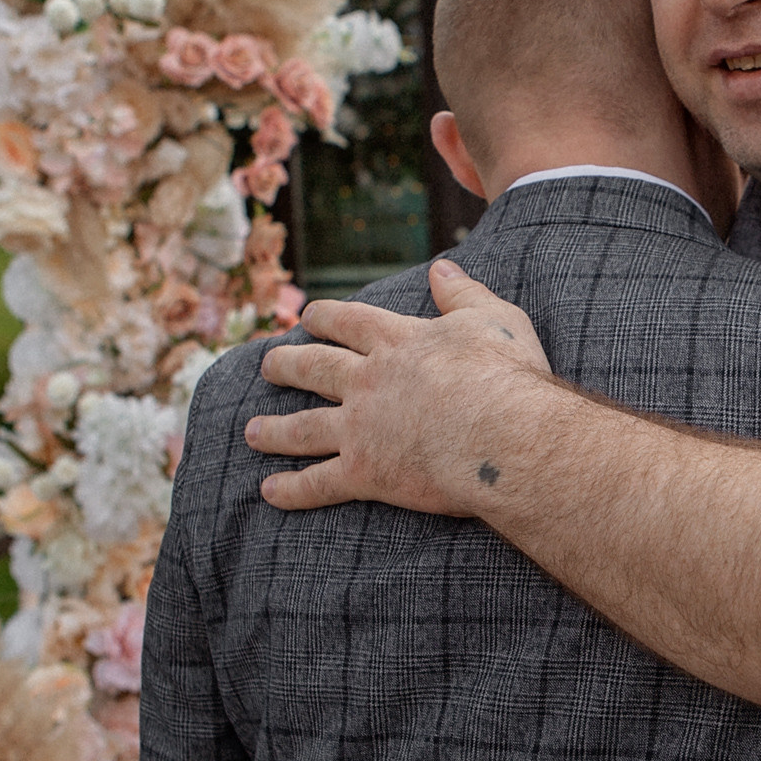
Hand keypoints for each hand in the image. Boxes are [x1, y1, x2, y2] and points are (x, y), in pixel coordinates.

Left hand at [247, 261, 551, 512]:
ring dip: (275, 429)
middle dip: (287, 366)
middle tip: (267, 366)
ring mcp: (360, 427)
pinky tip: (269, 491)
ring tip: (252, 431)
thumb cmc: (508, 375)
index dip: (326, 318)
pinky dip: (293, 489)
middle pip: (315, 369)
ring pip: (305, 427)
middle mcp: (369, 381)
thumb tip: (442, 268)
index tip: (306, 317)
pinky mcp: (364, 472)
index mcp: (398, 342)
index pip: (351, 323)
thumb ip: (463, 294)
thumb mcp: (494, 319)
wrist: (503, 433)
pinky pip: (319, 482)